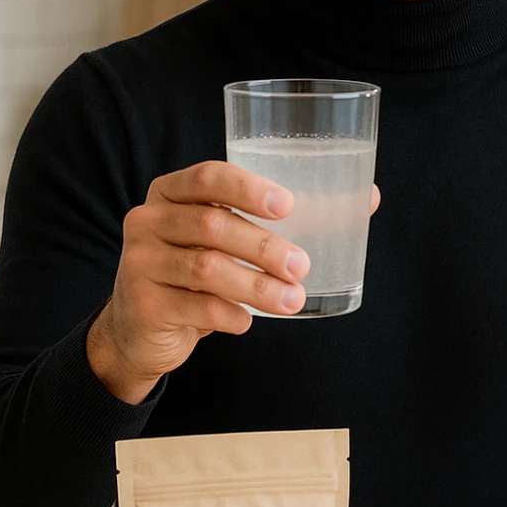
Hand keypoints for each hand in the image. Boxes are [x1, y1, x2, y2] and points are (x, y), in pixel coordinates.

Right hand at [86, 159, 378, 402]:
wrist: (139, 329)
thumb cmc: (197, 273)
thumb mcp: (227, 240)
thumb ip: (283, 219)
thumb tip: (368, 198)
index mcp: (170, 192)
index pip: (207, 176)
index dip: (246, 187)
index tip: (287, 205)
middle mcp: (149, 220)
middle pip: (212, 224)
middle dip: (264, 245)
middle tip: (302, 265)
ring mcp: (141, 263)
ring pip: (206, 268)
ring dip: (257, 286)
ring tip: (292, 299)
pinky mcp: (143, 304)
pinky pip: (195, 308)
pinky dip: (230, 314)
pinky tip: (248, 321)